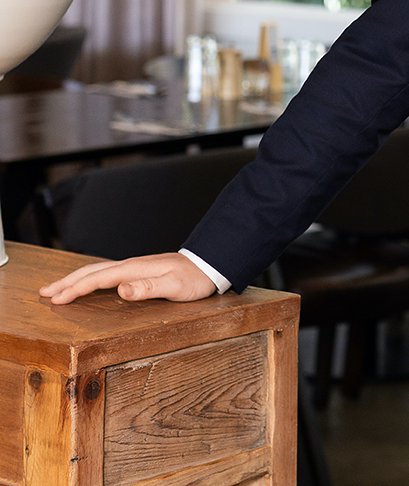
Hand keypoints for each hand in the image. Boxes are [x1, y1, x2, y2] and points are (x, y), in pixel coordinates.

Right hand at [39, 252, 216, 303]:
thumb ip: (149, 288)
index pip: (98, 279)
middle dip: (67, 282)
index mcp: (135, 269)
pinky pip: (107, 274)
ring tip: (57, 288)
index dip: (76, 289)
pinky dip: (90, 279)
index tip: (55, 299)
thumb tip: (121, 289)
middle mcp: (131, 265)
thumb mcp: (174, 286)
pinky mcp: (138, 271)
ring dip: (75, 279)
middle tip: (44, 293)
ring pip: (98, 271)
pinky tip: (87, 284)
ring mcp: (134, 267)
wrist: (208, 266)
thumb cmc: (194, 279)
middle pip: (92, 271)